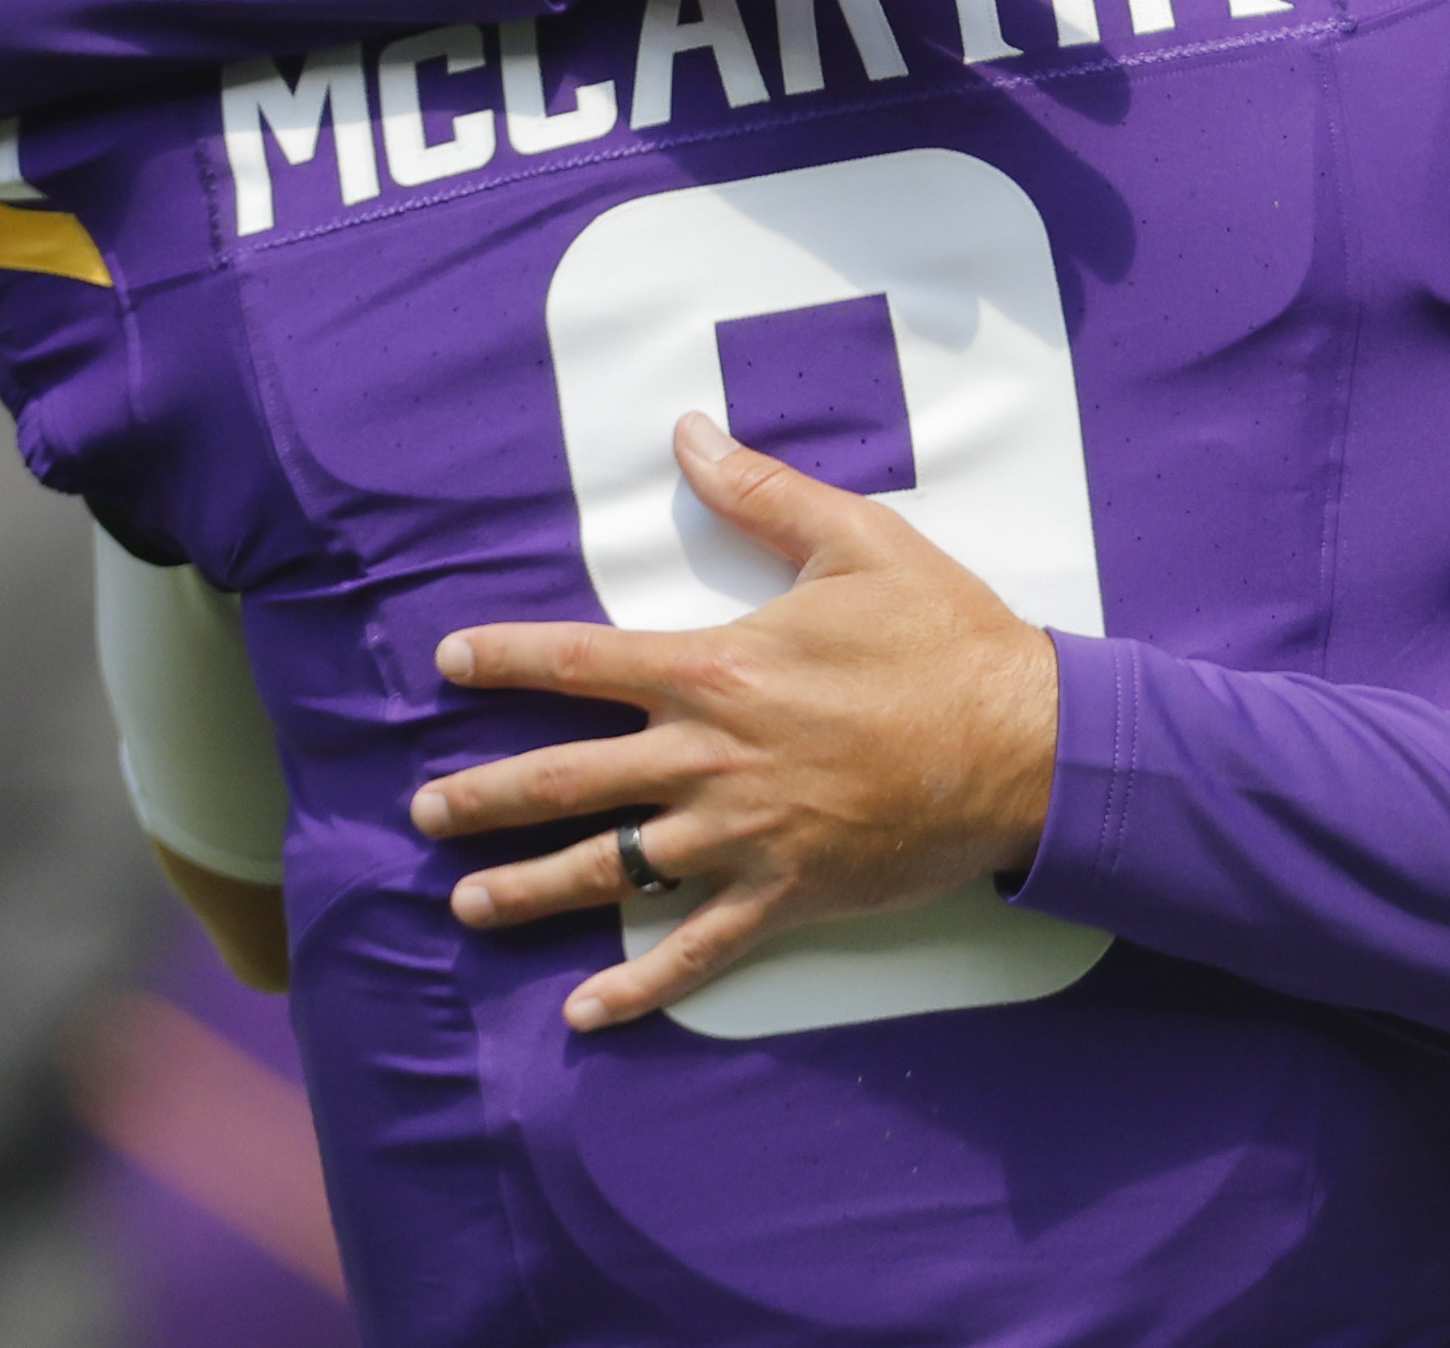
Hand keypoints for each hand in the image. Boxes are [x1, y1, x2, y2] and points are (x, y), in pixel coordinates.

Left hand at [409, 414, 1058, 1031]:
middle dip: (482, 796)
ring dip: (526, 890)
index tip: (446, 664)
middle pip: (565, 779)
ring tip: (465, 902)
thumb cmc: (944, 637)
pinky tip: (585, 1014)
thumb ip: (761, 491)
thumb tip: (688, 434)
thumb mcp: (858, 541)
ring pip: (608, 871)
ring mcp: (742, 837)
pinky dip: (636, 988)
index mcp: (717, 668)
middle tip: (423, 811)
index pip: (579, 661)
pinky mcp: (784, 896)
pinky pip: (694, 953)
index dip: (504, 659)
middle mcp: (709, 758)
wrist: (1026, 744)